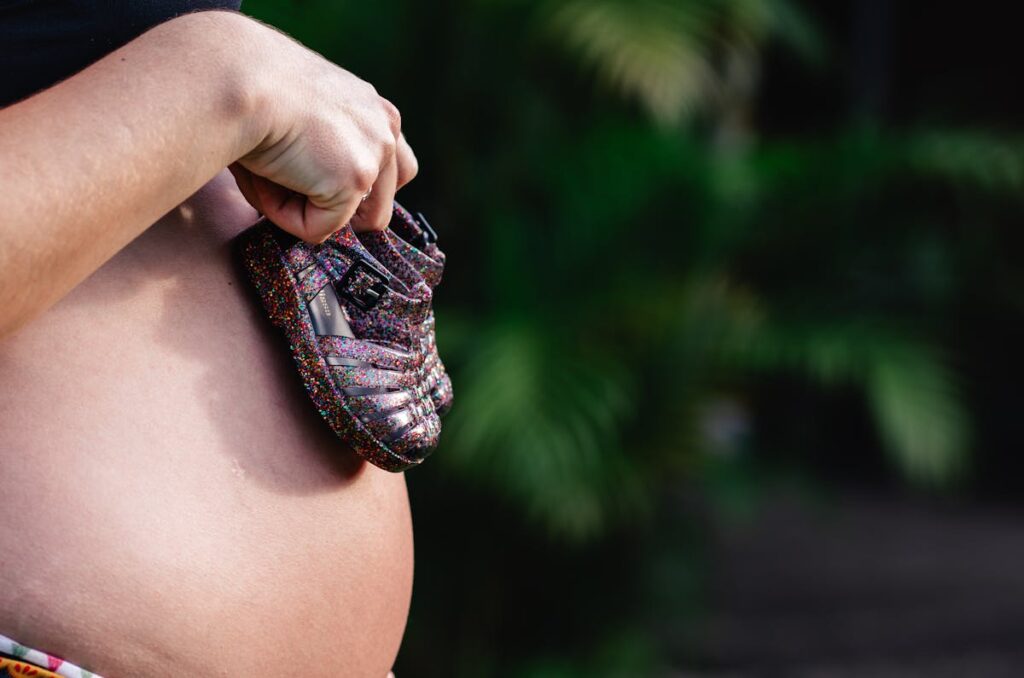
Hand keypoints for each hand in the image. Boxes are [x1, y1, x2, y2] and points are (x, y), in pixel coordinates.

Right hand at [229, 19, 418, 240]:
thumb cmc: (251, 88)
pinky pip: (319, 228)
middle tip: (292, 191)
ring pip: (358, 221)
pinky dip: (285, 216)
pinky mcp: (356, 180)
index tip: (302, 173)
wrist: (240, 76)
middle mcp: (385, 128)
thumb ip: (321, 149)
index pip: (386, 164)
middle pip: (384, 197)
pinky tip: (263, 181)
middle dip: (338, 206)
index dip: (344, 183)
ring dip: (316, 213)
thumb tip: (309, 191)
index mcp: (373, 108)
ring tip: (274, 183)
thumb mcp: (300, 113)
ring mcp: (375, 155)